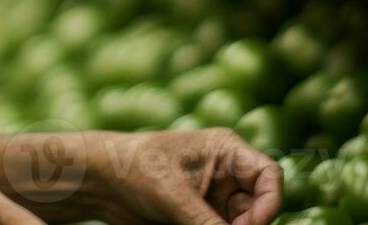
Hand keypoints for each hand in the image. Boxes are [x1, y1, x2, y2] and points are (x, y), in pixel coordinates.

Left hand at [84, 128, 280, 224]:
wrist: (97, 183)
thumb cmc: (132, 169)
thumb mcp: (174, 196)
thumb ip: (208, 223)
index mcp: (226, 150)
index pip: (270, 176)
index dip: (270, 204)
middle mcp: (226, 173)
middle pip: (260, 206)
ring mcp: (214, 198)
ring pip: (241, 223)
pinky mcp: (199, 217)